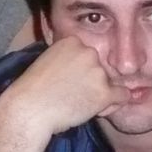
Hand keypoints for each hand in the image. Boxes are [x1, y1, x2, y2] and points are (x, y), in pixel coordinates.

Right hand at [6, 36, 130, 138]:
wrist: (29, 109)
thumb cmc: (32, 90)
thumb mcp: (47, 63)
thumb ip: (67, 60)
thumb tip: (81, 71)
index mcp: (72, 41)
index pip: (88, 56)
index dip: (81, 71)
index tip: (67, 82)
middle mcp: (88, 52)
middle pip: (101, 69)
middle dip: (91, 82)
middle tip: (73, 95)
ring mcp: (98, 72)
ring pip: (112, 84)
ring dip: (99, 96)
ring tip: (78, 106)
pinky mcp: (105, 92)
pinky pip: (122, 96)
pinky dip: (113, 104)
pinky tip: (97, 111)